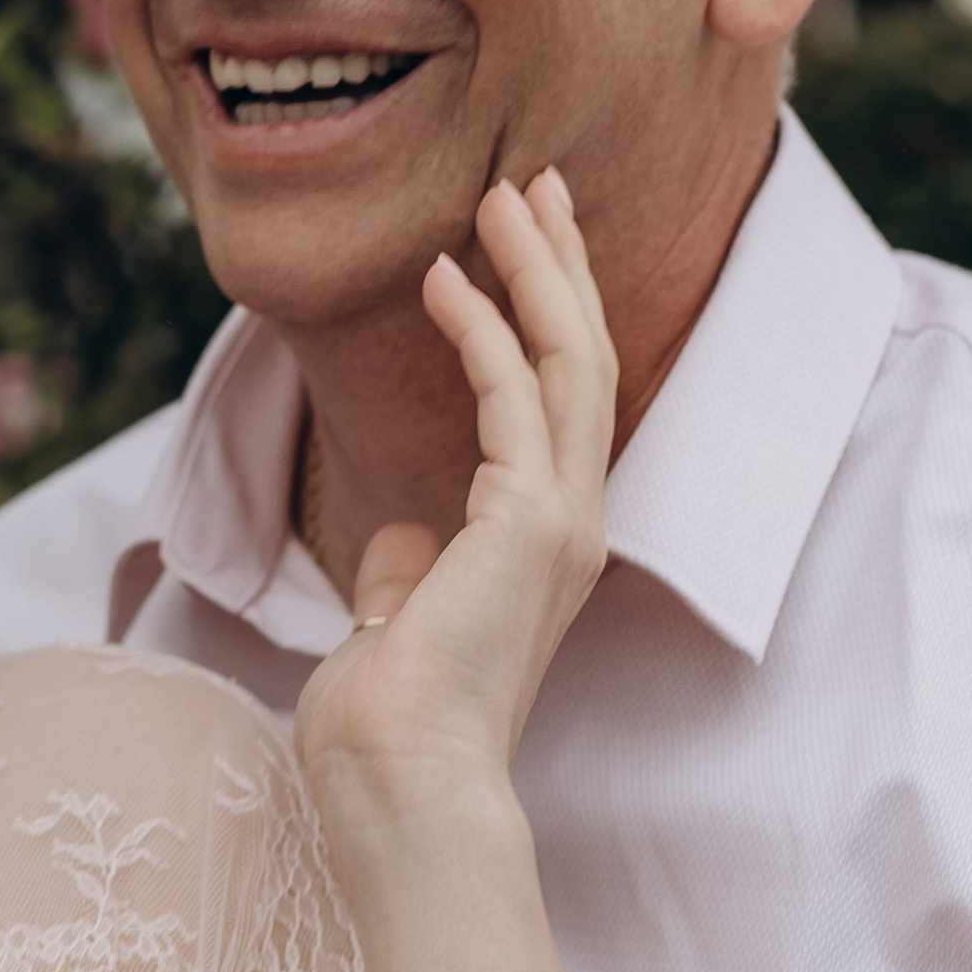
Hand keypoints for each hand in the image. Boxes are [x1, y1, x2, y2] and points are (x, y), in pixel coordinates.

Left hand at [295, 167, 611, 810]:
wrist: (399, 785)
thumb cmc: (386, 727)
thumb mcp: (396, 629)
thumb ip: (410, 575)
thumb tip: (403, 541)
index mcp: (542, 545)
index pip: (557, 404)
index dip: (540, 316)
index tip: (505, 247)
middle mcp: (569, 525)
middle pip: (584, 363)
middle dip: (560, 268)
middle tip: (535, 187)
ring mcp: (562, 522)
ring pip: (572, 362)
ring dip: (539, 271)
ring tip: (504, 198)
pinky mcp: (533, 520)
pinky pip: (516, 395)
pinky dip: (485, 328)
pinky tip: (445, 277)